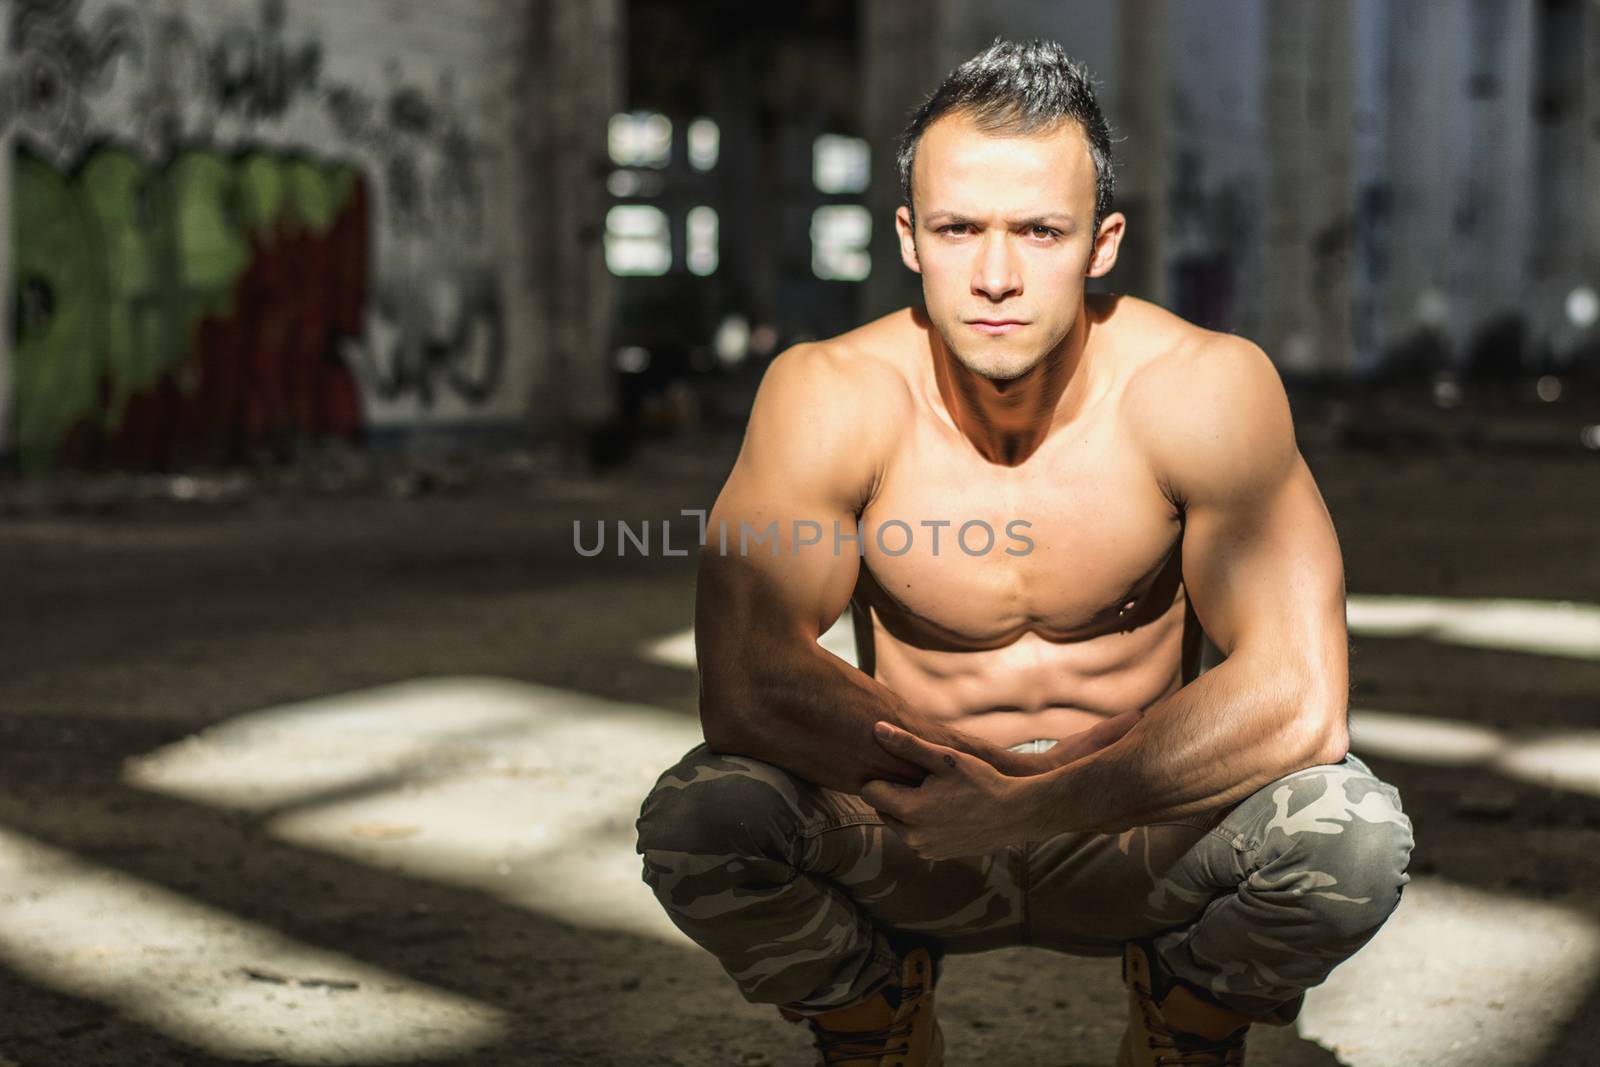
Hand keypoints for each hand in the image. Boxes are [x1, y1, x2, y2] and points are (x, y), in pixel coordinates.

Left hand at [860, 721, 1035, 859]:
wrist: (1015, 813)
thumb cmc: (982, 781)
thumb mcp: (946, 758)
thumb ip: (908, 745)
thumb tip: (876, 728)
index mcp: (910, 811)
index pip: (870, 791)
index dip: (882, 776)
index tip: (903, 768)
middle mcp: (912, 836)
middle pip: (881, 808)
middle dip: (894, 793)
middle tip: (923, 780)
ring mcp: (924, 849)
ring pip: (897, 823)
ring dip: (907, 809)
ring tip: (936, 794)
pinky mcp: (934, 855)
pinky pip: (914, 836)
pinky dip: (921, 824)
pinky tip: (944, 810)